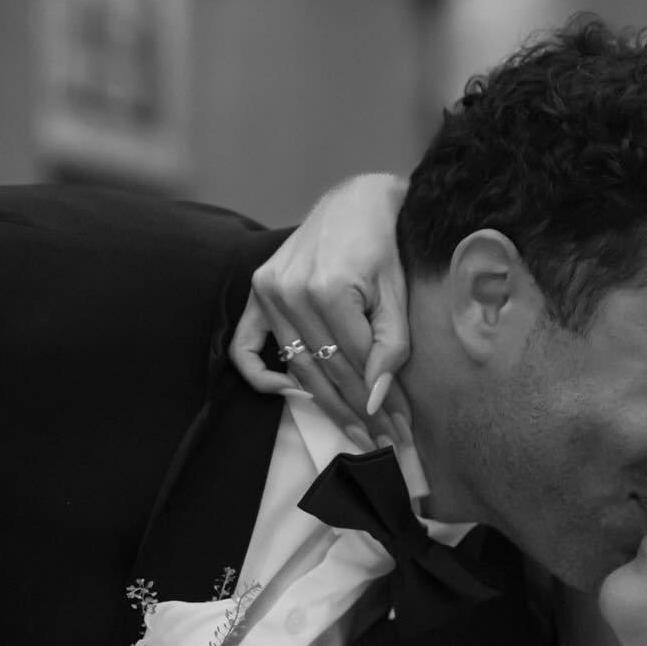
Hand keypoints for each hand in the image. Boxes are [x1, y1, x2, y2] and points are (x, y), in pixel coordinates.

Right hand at [229, 172, 413, 448]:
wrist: (357, 201)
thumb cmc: (385, 245)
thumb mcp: (398, 294)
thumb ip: (390, 347)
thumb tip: (377, 400)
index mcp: (328, 288)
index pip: (356, 363)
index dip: (381, 403)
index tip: (400, 432)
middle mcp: (290, 291)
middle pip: (327, 372)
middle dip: (358, 413)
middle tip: (382, 444)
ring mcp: (268, 292)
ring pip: (299, 368)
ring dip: (327, 406)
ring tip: (356, 432)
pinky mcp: (257, 291)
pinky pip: (246, 346)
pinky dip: (260, 375)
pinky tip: (290, 396)